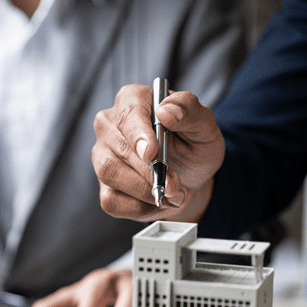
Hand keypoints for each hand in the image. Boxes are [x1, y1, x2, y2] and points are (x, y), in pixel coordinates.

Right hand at [92, 84, 224, 222]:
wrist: (192, 176)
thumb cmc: (194, 144)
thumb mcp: (203, 125)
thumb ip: (189, 110)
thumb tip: (167, 111)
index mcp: (133, 99)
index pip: (128, 114)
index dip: (138, 135)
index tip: (151, 154)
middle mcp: (110, 124)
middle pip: (120, 148)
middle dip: (151, 172)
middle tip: (176, 185)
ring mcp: (102, 154)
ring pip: (111, 174)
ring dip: (145, 190)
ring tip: (173, 194)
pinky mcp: (104, 184)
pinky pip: (112, 200)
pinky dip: (140, 207)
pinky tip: (157, 202)